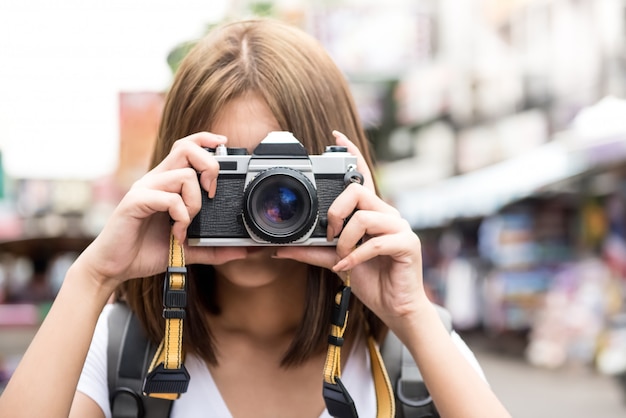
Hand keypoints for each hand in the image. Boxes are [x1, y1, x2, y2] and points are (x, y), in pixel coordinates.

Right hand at [76, 132, 246, 288]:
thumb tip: (243, 251)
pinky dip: (180, 215)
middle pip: (186, 148)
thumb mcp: (187, 249)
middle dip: (209, 165)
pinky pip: (168, 198)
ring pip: (184, 175)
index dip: (205, 139)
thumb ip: (214, 248)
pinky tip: (177, 232)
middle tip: (211, 193)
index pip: (186, 147)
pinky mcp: (135, 203)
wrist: (115, 267)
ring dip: (195, 202)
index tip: (223, 143)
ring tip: (187, 224)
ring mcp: (144, 189)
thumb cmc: (145, 251)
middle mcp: (155, 180)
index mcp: (166, 183)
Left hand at [274, 131, 428, 333]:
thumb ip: (313, 252)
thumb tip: (281, 249)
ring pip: (364, 216)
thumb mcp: (336, 261)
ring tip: (341, 256)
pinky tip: (346, 267)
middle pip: (357, 191)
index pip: (363, 175)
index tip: (337, 137)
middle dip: (335, 212)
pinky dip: (355, 256)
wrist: (396, 308)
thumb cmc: (372, 280)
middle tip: (329, 234)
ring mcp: (400, 227)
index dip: (352, 153)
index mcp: (373, 212)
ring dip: (344, 240)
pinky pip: (376, 242)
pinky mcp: (407, 244)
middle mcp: (388, 214)